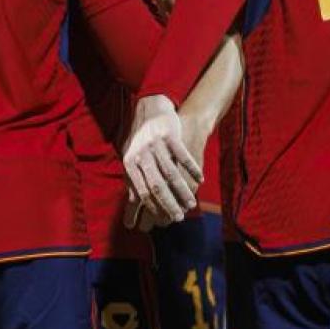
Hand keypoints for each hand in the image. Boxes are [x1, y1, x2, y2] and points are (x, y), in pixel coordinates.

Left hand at [122, 95, 202, 225]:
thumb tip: (132, 207)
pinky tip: (200, 180)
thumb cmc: (140, 138)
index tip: (161, 222)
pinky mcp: (170, 134)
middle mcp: (141, 155)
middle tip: (178, 218)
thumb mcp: (131, 158)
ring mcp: (155, 144)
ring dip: (182, 192)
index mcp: (129, 163)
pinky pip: (182, 156)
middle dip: (168, 205)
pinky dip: (191, 169)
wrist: (149, 106)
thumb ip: (132, 181)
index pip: (141, 192)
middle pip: (157, 186)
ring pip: (171, 174)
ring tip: (191, 204)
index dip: (152, 208)